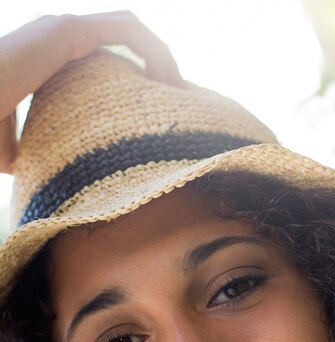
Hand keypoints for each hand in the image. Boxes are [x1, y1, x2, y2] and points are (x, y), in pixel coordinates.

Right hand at [0, 11, 182, 172]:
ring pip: (131, 30)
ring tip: (179, 90)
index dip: (135, 76)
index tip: (157, 108)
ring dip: (162, 55)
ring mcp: (64, 30)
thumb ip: (32, 154)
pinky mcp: (67, 31)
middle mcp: (60, 38)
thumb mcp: (12, 148)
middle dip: (157, 64)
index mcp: (51, 59)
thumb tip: (41, 180)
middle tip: (177, 100)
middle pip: (124, 41)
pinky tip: (167, 80)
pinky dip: (154, 49)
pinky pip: (127, 30)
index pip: (104, 58)